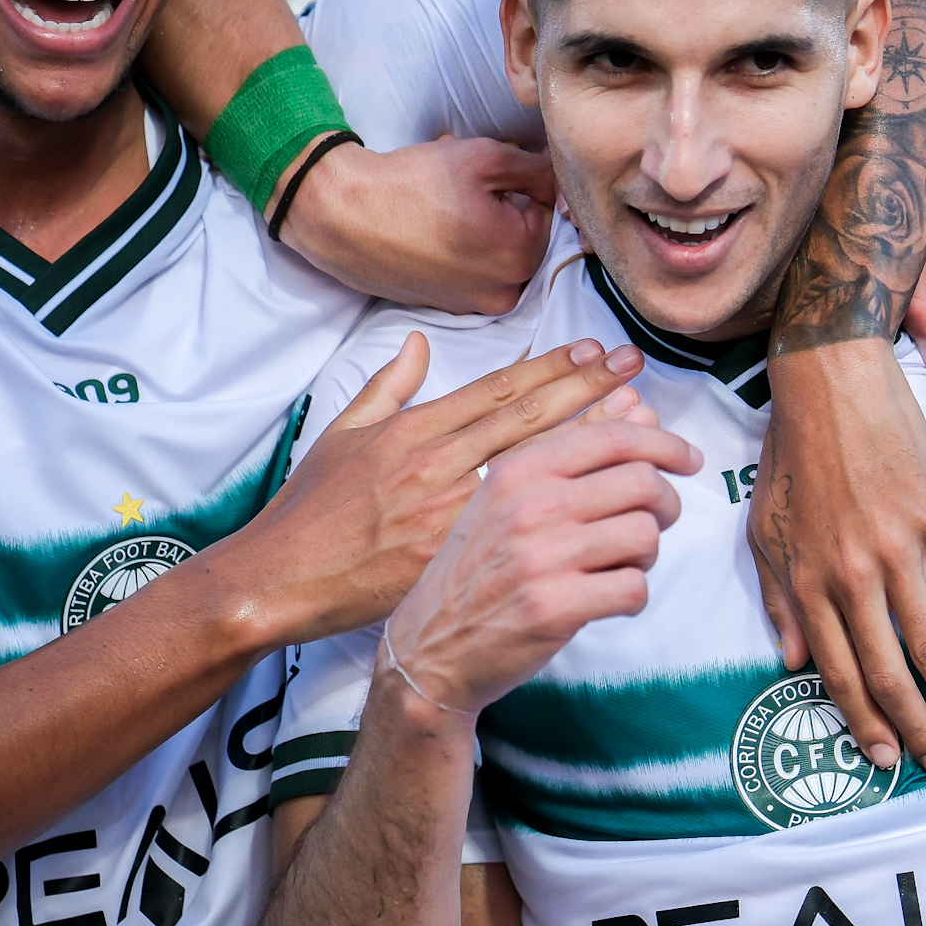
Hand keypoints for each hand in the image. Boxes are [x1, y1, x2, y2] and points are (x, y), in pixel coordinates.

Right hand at [229, 335, 647, 646]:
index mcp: (414, 431)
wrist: (281, 581)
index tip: (594, 351)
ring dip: (592, 450)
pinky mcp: (452, 559)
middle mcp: (436, 463)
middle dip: (587, 390)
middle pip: (527, 420)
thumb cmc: (311, 513)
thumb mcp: (342, 435)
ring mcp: (448, 512)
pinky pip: (527, 537)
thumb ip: (387, 387)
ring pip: (538, 473)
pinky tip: (610, 514)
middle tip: (635, 368)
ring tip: (644, 430)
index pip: (497, 390)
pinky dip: (569, 521)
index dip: (551, 368)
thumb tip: (415, 344)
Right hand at [280, 136, 553, 314]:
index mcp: (523, 256)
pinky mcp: (444, 306)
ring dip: (476, 221)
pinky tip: (428, 221)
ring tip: (441, 197)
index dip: (514, 184)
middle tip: (460, 182)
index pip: (545, 209)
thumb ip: (536, 169)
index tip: (483, 174)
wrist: (340, 215)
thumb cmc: (411, 185)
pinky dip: (455, 244)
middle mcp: (504, 292)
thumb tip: (557, 178)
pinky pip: (467, 270)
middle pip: (520, 233)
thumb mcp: (486, 157)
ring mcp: (472, 305)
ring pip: (493, 251)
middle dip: (497, 204)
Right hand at [384, 419, 702, 713]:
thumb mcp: (505, 499)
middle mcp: (529, 505)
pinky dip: (633, 596)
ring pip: (645, 534)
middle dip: (667, 504)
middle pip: (643, 482)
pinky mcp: (554, 607)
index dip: (665, 444)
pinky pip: (634, 587)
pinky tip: (608, 598)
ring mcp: (541, 557)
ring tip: (622, 564)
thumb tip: (645, 413)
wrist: (429, 647)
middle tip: (657, 522)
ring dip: (648, 554)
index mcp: (519, 469)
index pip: (613, 437)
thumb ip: (572, 458)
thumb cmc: (478, 569)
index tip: (689, 459)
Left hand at [749, 340, 925, 776]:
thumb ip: (779, 597)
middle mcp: (850, 575)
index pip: (838, 670)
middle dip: (915, 727)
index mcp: (808, 582)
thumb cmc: (793, 451)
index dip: (861, 720)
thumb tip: (793, 660)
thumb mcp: (765, 528)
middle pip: (887, 670)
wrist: (828, 381)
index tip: (884, 759)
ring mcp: (895, 547)